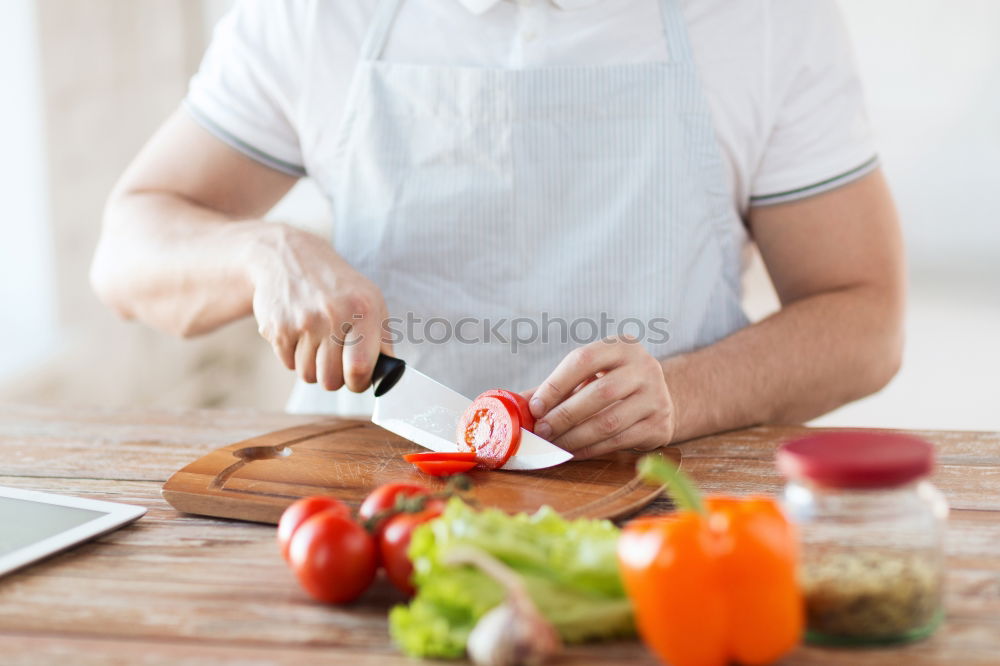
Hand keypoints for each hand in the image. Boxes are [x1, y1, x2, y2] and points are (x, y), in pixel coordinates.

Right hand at [248, 224, 390, 390]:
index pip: (359, 369)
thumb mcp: (370, 300)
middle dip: (334, 377)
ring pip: (308, 375)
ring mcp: (302, 322)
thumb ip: (383, 338)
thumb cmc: (337, 286)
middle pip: (330, 380)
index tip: (357, 378)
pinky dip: (294, 356)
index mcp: (363, 311)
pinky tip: (299, 333)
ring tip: (316, 341)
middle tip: (335, 359)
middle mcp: (333, 315)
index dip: (359, 382)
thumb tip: (388, 376)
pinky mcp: (276, 328)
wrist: (289, 257)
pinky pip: (288, 364)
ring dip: (313, 366)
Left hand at [524, 337, 674, 458]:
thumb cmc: (612, 384)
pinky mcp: (660, 425)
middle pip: (600, 393)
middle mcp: (644, 367)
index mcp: (622, 346)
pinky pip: (619, 441)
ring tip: (552, 445)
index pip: (584, 360)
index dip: (556, 384)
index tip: (535, 407)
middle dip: (564, 416)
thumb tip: (516, 405)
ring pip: (609, 421)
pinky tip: (572, 453)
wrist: (660, 398)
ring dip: (575, 437)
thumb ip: (557, 387)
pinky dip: (590, 450)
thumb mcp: (589, 375)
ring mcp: (656, 397)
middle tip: (541, 431)